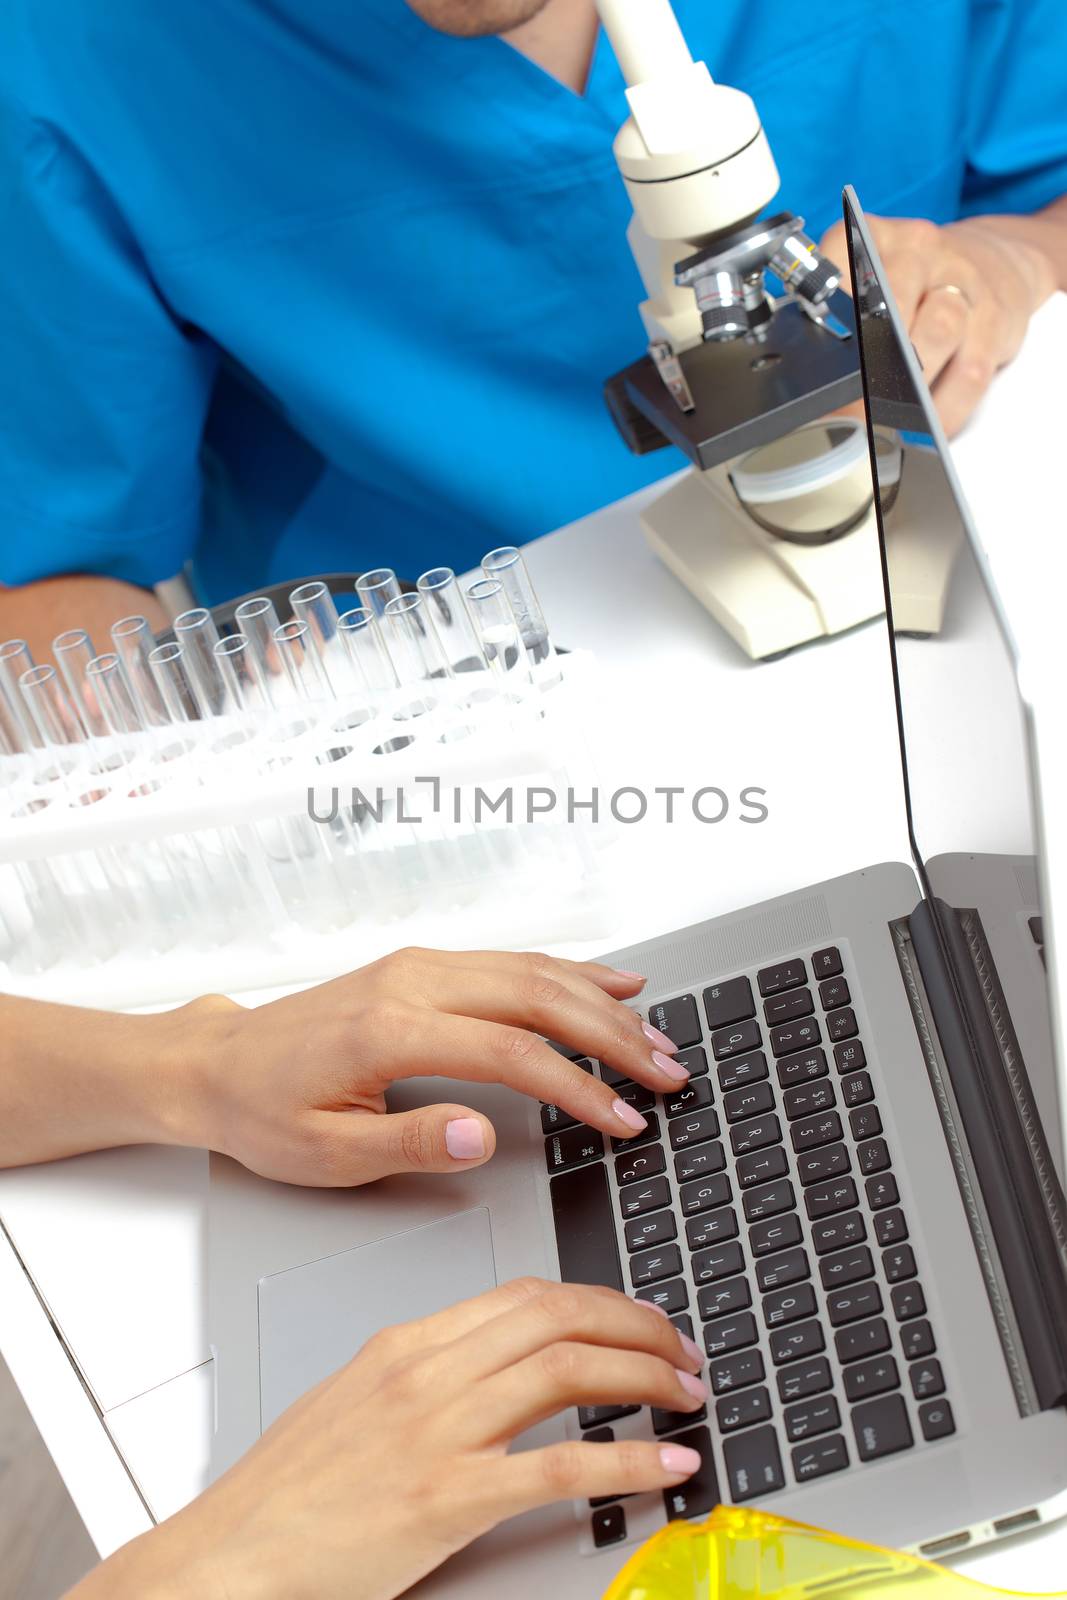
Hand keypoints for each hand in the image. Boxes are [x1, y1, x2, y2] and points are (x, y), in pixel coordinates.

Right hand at [73, 1279, 707, 1599]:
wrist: (226, 1560)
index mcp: (404, 1346)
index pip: (524, 1295)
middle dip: (635, 1325)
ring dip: (644, 1375)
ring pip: (568, 1369)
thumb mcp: (351, 1407)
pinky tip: (663, 1463)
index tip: (637, 1318)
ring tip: (686, 1393)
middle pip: (557, 1316)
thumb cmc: (281, 1497)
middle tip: (680, 1350)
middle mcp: (425, 1372)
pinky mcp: (447, 1498)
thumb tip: (491, 1371)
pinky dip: (626, 1458)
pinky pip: (559, 1465)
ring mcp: (437, 1431)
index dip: (598, 1300)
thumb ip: (421, 1379)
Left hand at [174, 946, 690, 1184]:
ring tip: (657, 1034)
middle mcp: (413, 983)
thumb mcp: (325, 1153)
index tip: (623, 1119)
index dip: (578, 1089)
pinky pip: (510, 961)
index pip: (512, 1054)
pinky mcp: (422, 967)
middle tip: (669, 1071)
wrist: (216, 1064)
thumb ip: (409, 1142)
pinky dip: (567, 970)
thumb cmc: (263, 1112)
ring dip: (601, 1001)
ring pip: (531, 970)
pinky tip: (608, 981)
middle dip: (613, 1035)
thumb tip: (482, 1138)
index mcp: (392, 1031)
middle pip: (538, 997)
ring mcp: (420, 967)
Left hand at [820, 213, 1055, 433]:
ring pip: (936, 332)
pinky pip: (970, 369)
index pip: (841, 265)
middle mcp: (919, 251)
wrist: (994, 261)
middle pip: (892, 303)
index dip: (829, 313)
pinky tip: (927, 426)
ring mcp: (961, 281)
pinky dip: (946, 406)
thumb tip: (805, 382)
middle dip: (869, 362)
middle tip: (848, 405)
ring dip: (909, 385)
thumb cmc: (915, 281)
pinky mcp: (994, 319)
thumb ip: (835, 314)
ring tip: (886, 420)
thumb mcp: (870, 277)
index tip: (817, 359)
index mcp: (873, 238)